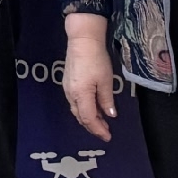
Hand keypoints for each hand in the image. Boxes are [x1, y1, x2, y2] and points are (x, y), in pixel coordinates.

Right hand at [61, 23, 116, 142]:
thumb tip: (110, 115)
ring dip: (89, 118)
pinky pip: (75, 102)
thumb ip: (107, 100)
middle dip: (93, 126)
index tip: (108, 136)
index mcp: (81, 95)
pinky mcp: (68, 83)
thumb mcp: (106, 80)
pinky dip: (84, 108)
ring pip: (77, 110)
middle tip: (105, 131)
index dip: (98, 129)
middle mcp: (71, 94)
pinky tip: (93, 107)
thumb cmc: (96, 59)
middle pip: (81, 116)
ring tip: (101, 121)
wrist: (82, 40)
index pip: (89, 119)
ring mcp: (67, 88)